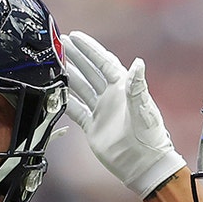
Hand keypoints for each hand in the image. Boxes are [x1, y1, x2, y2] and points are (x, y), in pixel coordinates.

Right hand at [62, 31, 185, 198]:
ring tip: (53, 64)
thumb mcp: (143, 109)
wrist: (143, 164)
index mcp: (123, 87)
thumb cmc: (149, 136)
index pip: (103, 62)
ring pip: (80, 88)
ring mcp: (101, 110)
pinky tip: (54, 93)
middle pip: (89, 71)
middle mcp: (111, 96)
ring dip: (68, 76)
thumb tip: (138, 63)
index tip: (74, 37)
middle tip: (59, 44)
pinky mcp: (93, 126)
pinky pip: (75, 110)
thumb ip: (137, 86)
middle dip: (74, 57)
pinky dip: (65, 101)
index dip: (89, 49)